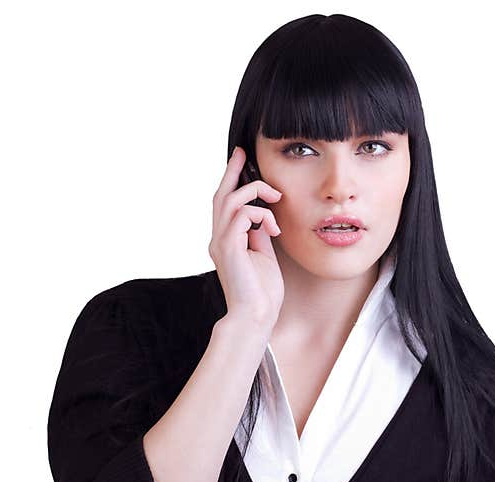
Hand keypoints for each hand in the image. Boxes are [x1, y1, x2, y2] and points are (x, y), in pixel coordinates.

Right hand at [209, 146, 284, 331]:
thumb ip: (259, 234)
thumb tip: (264, 217)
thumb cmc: (262, 293)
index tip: (240, 159)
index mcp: (226, 241)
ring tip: (276, 199)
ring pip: (230, 200)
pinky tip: (273, 228)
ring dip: (256, 193)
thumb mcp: (264, 255)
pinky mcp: (229, 248)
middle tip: (242, 151)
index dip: (231, 180)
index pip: (225, 204)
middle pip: (220, 195)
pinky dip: (261, 214)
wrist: (255, 316)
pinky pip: (241, 214)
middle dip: (232, 171)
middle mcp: (218, 239)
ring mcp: (221, 243)